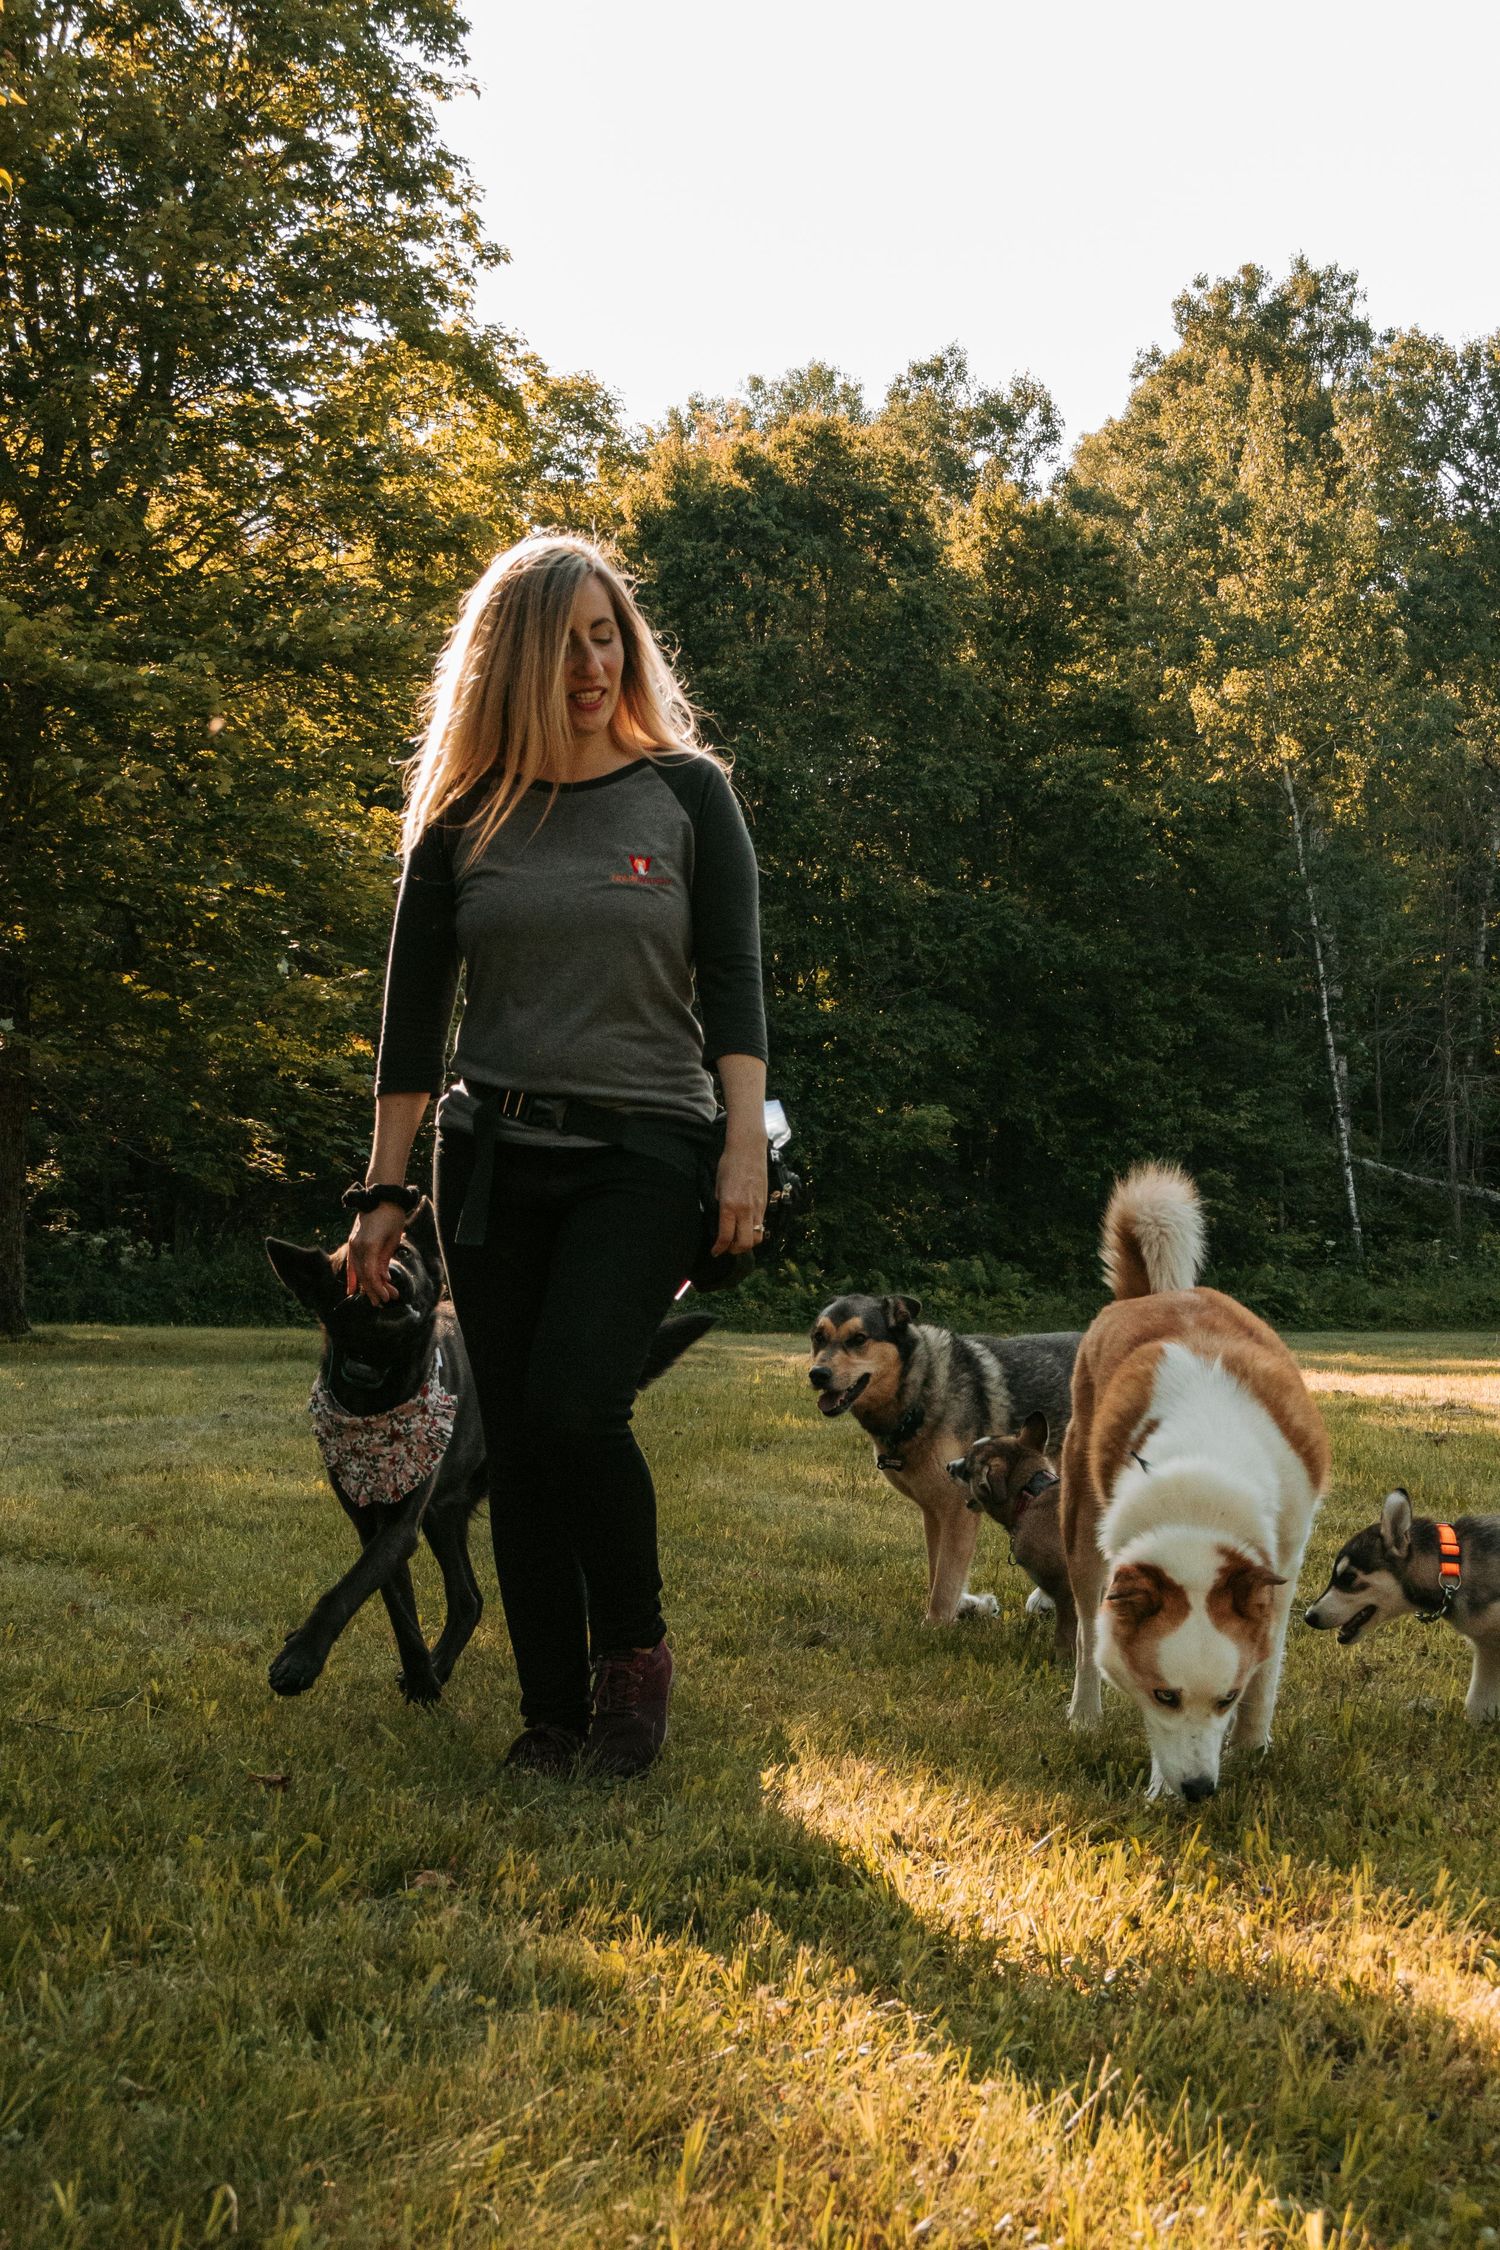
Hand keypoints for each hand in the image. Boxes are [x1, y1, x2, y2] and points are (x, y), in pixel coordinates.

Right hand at [347, 1202, 406, 1303]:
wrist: (381, 1197)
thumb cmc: (392, 1217)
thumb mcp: (393, 1240)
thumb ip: (385, 1261)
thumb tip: (384, 1279)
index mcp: (369, 1245)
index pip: (371, 1273)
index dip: (378, 1288)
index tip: (387, 1298)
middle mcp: (357, 1246)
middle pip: (363, 1274)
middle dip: (373, 1290)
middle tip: (383, 1302)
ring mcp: (353, 1243)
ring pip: (357, 1270)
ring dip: (365, 1285)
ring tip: (373, 1298)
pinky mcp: (353, 1242)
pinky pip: (351, 1263)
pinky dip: (352, 1276)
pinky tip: (352, 1289)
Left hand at [711, 1132, 767, 1256]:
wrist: (748, 1149)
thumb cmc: (729, 1164)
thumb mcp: (717, 1186)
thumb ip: (719, 1206)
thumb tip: (718, 1221)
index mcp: (729, 1205)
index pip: (725, 1236)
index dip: (719, 1248)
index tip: (714, 1252)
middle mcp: (745, 1210)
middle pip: (744, 1243)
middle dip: (734, 1251)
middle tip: (726, 1249)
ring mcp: (758, 1208)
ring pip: (756, 1237)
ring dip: (747, 1244)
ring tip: (737, 1240)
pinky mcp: (765, 1204)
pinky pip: (761, 1226)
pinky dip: (753, 1232)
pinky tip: (746, 1228)